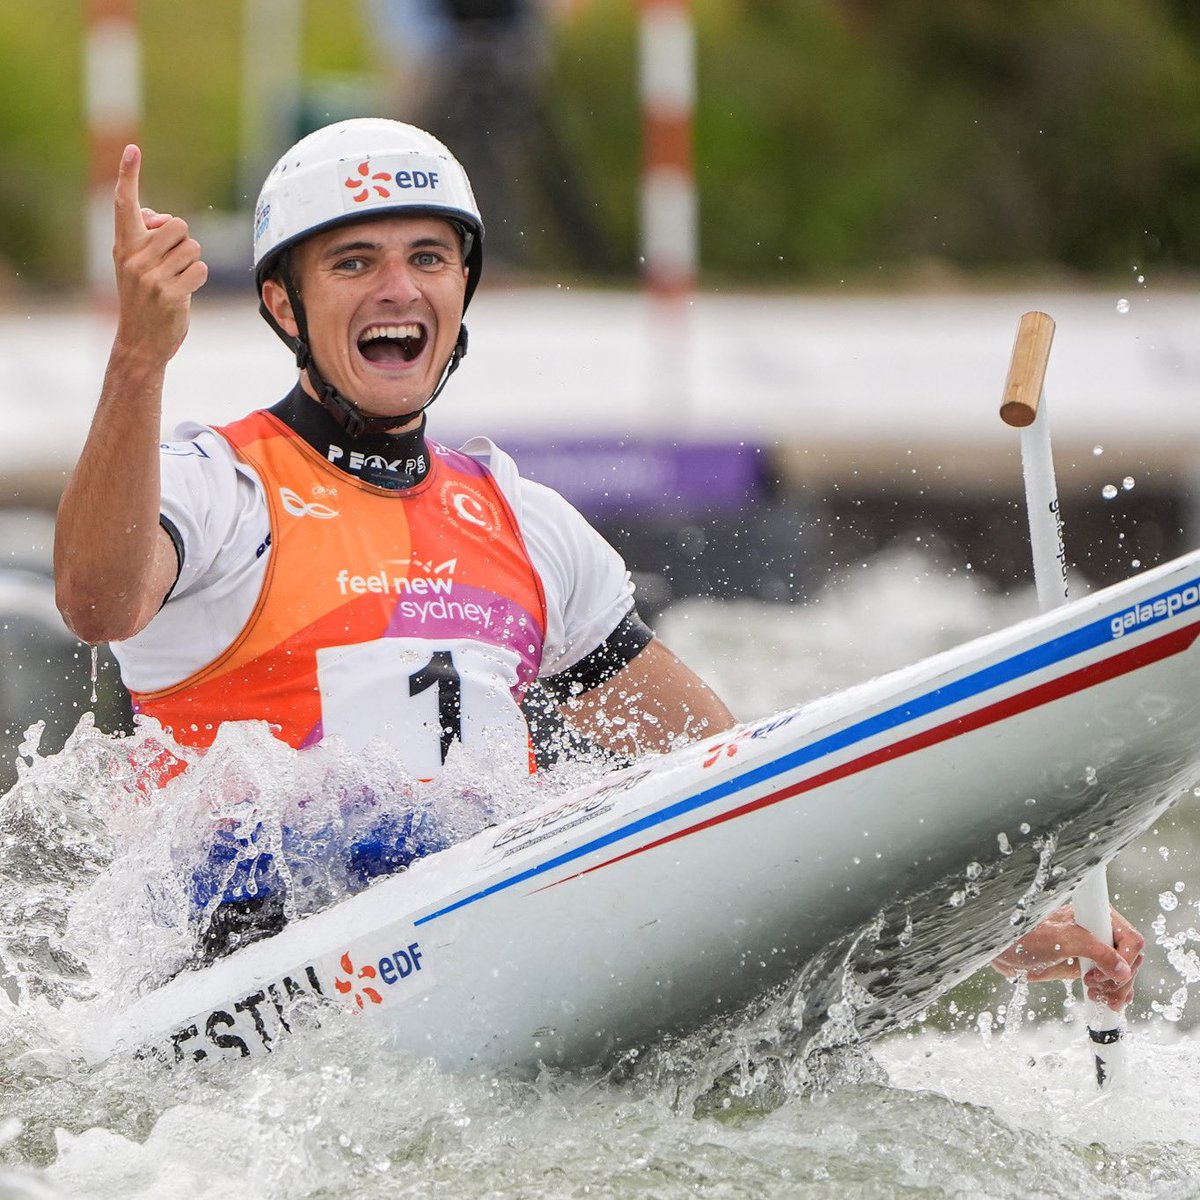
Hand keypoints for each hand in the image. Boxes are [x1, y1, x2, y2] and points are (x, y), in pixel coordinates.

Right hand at [112, 144, 207, 365]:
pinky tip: (185, 292)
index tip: (131, 149)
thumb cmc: (144, 299)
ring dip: (192, 263)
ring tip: (176, 281)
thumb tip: (163, 217)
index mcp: (124, 245)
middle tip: (171, 265)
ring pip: (193, 247)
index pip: (125, 204)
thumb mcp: (136, 265)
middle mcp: (134, 257)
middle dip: (183, 242)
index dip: (128, 175)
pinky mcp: (171, 293)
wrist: (140, 342)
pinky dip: (198, 279)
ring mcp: (151, 276)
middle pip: (179, 225)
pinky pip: (201, 268)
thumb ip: (147, 238)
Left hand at [991, 904, 1144, 1010]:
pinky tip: (1103, 1001)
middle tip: (1093, 984)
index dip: (1125, 960)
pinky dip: (1114, 995)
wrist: (1004, 952)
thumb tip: (1123, 970)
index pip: (1131, 939)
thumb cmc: (1025, 937)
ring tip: (1096, 995)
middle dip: (1119, 979)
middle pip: (1132, 959)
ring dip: (1118, 990)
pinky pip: (1115, 984)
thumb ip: (1095, 950)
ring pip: (1126, 974)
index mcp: (1095, 916)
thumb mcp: (1061, 940)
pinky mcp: (1089, 967)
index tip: (1104, 972)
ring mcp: (1095, 951)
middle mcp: (1099, 932)